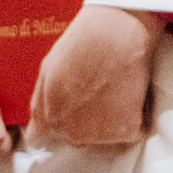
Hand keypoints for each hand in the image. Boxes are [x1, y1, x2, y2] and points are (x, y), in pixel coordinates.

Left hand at [28, 5, 161, 146]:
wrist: (115, 34)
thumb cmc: (83, 43)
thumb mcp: (48, 70)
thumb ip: (40, 104)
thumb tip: (37, 132)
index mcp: (49, 116)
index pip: (48, 137)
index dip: (62, 121)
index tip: (73, 110)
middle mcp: (70, 131)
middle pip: (79, 138)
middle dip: (88, 120)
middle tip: (101, 91)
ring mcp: (98, 134)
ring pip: (105, 138)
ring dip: (113, 121)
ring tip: (116, 89)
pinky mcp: (124, 130)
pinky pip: (131, 132)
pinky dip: (135, 118)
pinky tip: (131, 95)